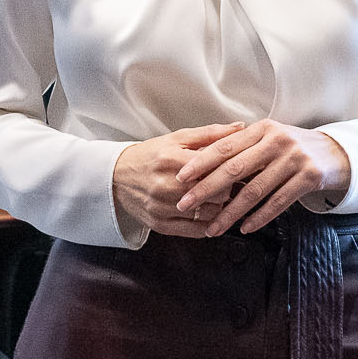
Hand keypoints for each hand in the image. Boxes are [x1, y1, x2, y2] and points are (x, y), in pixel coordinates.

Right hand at [113, 124, 241, 239]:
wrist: (116, 177)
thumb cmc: (151, 155)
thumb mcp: (178, 138)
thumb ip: (211, 133)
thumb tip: (241, 127)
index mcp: (171, 159)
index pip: (215, 169)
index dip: (232, 170)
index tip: (240, 169)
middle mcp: (165, 185)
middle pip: (214, 194)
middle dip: (228, 189)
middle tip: (233, 185)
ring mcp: (161, 208)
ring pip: (208, 214)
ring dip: (220, 208)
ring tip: (220, 198)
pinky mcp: (159, 225)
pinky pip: (195, 231)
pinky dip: (208, 224)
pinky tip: (211, 215)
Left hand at [171, 121, 351, 236]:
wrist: (334, 153)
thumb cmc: (292, 148)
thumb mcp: (268, 138)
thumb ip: (241, 146)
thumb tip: (201, 161)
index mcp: (262, 129)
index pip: (225, 147)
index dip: (200, 163)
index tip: (181, 178)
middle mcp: (277, 141)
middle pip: (235, 169)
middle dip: (206, 189)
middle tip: (186, 204)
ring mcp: (294, 159)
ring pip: (254, 191)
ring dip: (230, 213)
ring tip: (213, 228)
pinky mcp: (309, 177)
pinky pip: (278, 202)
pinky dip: (260, 217)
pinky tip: (245, 228)